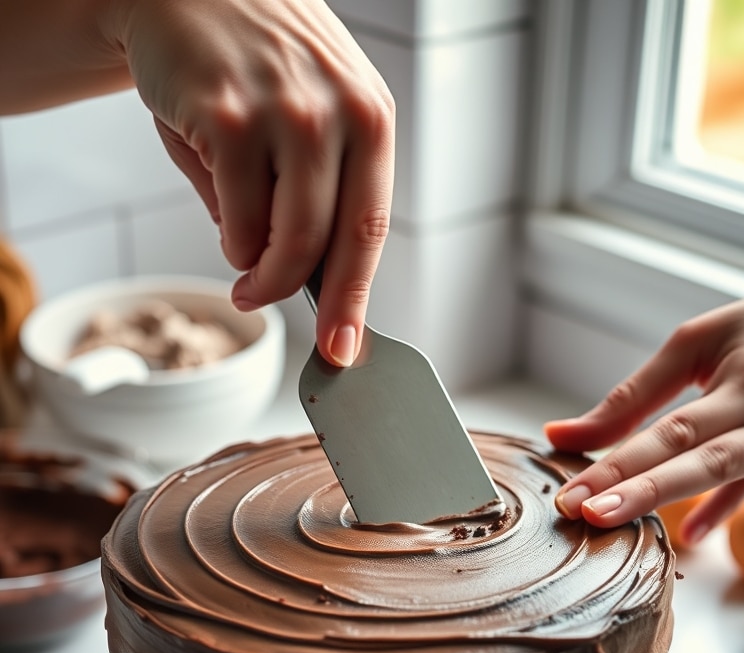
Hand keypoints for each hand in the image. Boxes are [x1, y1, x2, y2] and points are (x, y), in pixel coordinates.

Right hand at [111, 0, 394, 366]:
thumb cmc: (251, 63)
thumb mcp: (308, 114)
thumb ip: (311, 192)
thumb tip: (300, 277)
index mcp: (370, 117)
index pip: (371, 229)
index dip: (355, 299)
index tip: (345, 348)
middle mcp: (338, 114)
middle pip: (329, 245)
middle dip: (302, 300)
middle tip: (265, 308)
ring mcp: (286, 115)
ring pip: (282, 242)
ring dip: (256, 273)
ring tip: (242, 267)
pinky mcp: (228, 119)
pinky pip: (234, 222)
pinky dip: (227, 241)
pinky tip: (223, 218)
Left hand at [544, 291, 743, 544]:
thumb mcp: (699, 345)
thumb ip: (635, 395)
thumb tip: (559, 434)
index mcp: (741, 372)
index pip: (667, 427)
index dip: (614, 461)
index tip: (570, 496)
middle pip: (695, 449)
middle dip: (636, 485)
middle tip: (583, 514)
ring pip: (728, 467)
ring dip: (671, 496)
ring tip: (615, 519)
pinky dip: (725, 507)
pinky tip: (690, 533)